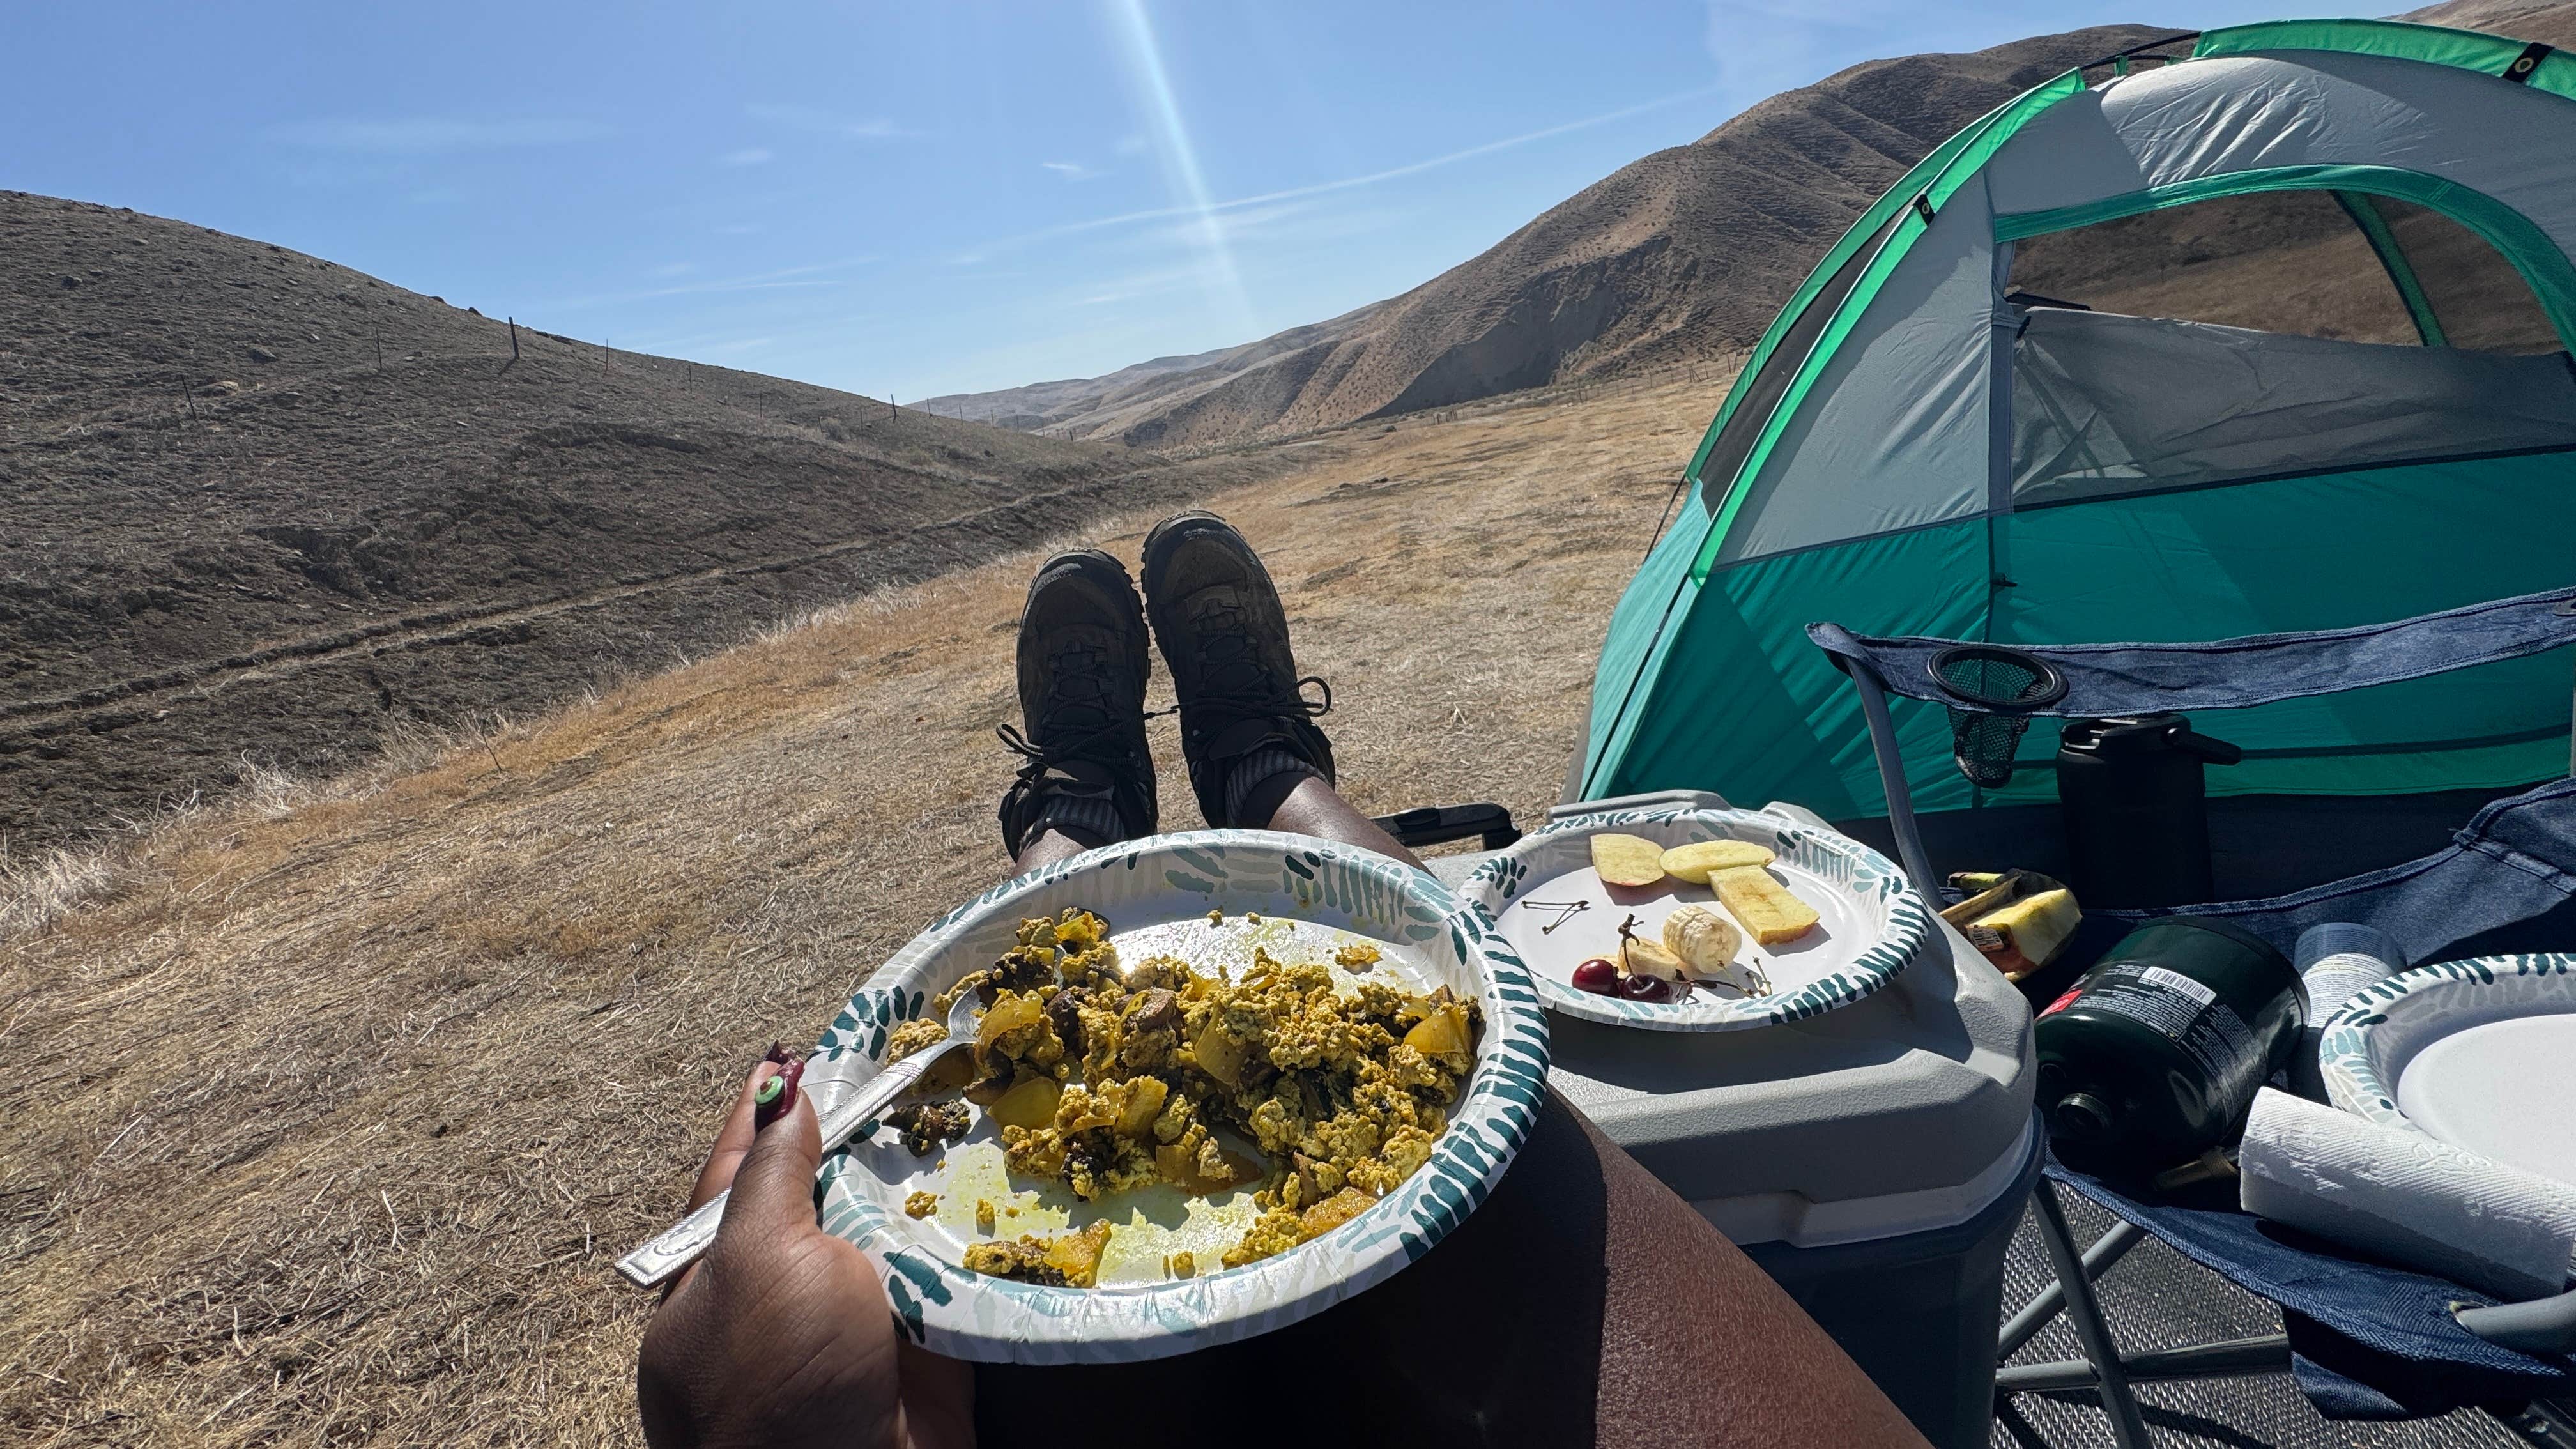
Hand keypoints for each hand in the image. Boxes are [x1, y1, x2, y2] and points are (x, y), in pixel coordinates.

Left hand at [637, 1059, 974, 1448]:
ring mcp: (852, 1326)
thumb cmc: (776, 1381)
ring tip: (959, 1103)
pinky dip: (971, 1237)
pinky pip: (948, 1278)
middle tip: (900, 1064)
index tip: (797, 1053)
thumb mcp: (756, 1259)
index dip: (769, 1110)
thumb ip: (772, 1174)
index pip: (738, 1170)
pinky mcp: (924, 1351)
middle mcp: (782, 1296)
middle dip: (861, 1136)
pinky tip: (999, 1181)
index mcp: (716, 1275)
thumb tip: (780, 1097)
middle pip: (823, 1194)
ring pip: (890, 1230)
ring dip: (923, 1180)